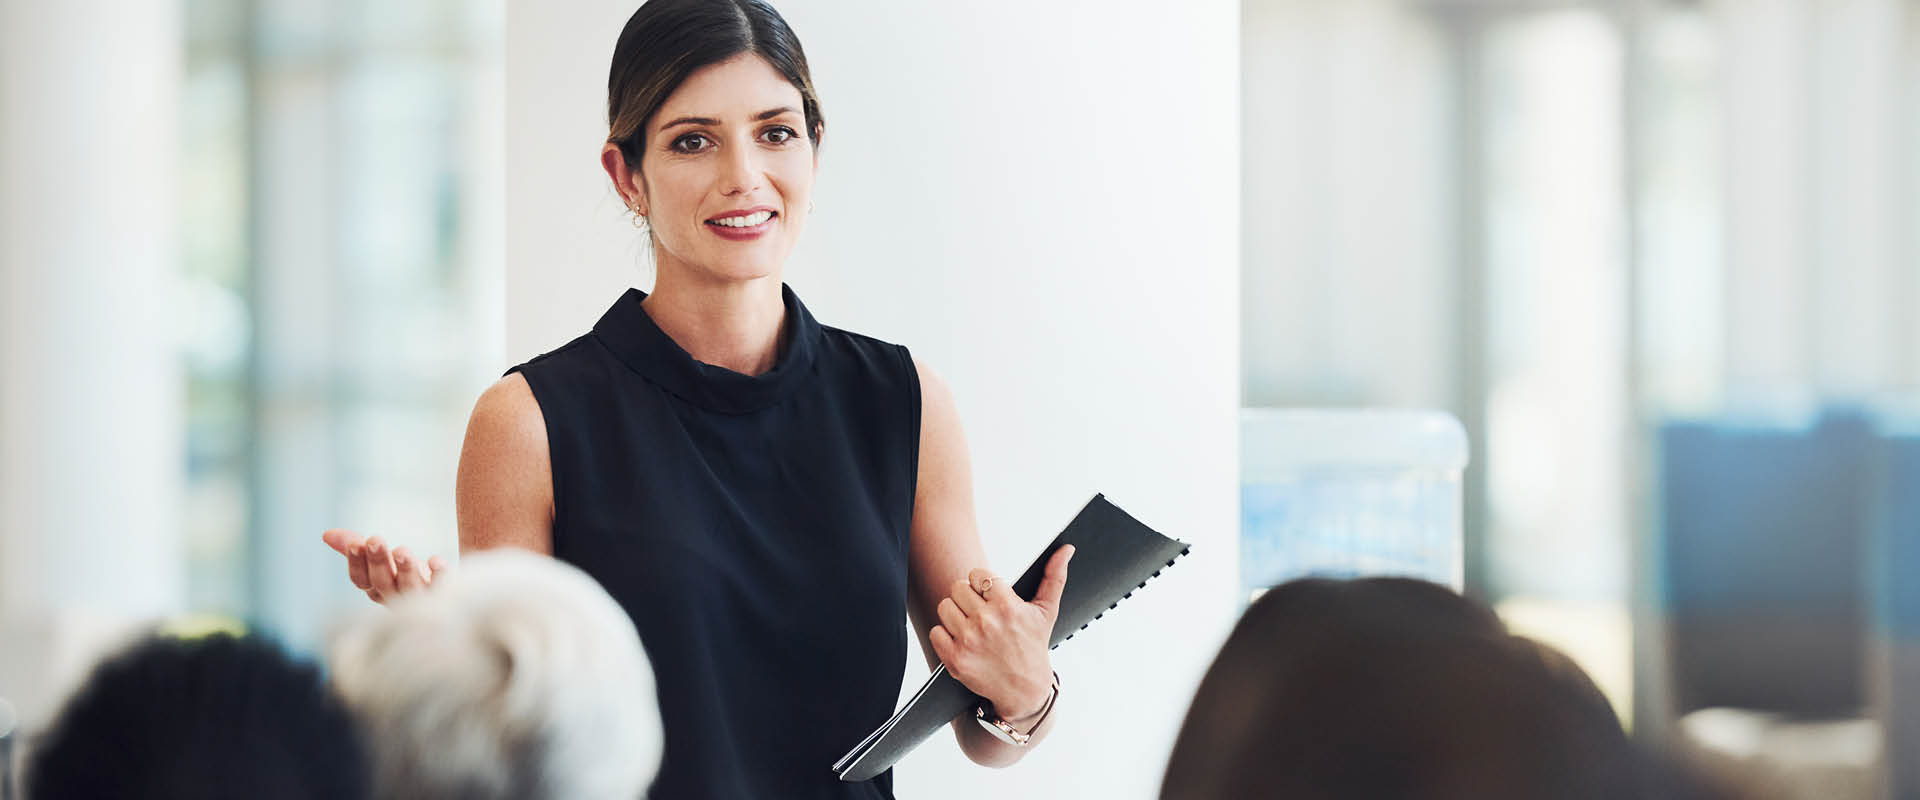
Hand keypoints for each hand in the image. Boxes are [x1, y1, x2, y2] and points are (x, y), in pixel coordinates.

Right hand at [321, 529, 448, 605]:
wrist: (447, 597)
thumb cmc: (407, 576)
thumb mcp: (381, 561)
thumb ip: (356, 548)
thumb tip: (326, 534)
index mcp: (378, 589)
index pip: (360, 580)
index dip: (356, 563)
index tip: (355, 543)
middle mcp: (396, 597)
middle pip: (382, 583)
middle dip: (377, 561)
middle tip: (374, 539)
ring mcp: (420, 600)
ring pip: (409, 588)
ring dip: (404, 570)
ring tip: (401, 550)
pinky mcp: (445, 597)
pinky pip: (441, 589)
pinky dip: (439, 576)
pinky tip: (436, 560)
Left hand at [929, 544, 1073, 720]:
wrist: (1024, 689)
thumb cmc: (1034, 645)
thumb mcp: (1046, 611)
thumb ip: (1054, 576)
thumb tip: (1066, 548)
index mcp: (1007, 606)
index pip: (977, 574)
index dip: (982, 583)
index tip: (990, 595)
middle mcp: (986, 622)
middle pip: (957, 587)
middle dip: (968, 597)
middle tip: (980, 611)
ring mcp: (968, 641)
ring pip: (944, 606)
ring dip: (955, 614)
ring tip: (971, 625)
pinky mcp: (955, 659)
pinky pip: (935, 631)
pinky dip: (945, 635)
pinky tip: (962, 641)